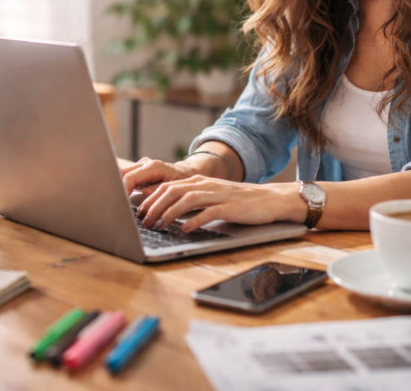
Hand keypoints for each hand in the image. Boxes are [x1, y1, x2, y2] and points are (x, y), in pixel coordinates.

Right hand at [121, 157, 207, 196]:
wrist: (187, 173)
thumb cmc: (183, 180)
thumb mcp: (175, 187)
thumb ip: (158, 190)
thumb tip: (144, 194)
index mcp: (153, 167)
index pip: (131, 177)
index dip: (123, 189)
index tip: (121, 202)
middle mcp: (144, 164)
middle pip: (121, 173)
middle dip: (117, 187)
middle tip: (116, 203)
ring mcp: (139, 167)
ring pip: (120, 174)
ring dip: (118, 187)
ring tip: (116, 202)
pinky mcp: (137, 172)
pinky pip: (125, 177)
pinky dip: (121, 186)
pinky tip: (120, 198)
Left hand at [136, 177, 307, 232]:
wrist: (269, 199)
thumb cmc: (239, 202)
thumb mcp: (212, 196)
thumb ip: (193, 201)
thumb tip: (170, 212)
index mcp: (199, 181)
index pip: (168, 186)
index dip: (152, 198)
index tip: (140, 211)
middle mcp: (206, 185)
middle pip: (173, 191)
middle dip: (155, 206)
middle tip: (144, 221)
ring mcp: (218, 195)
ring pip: (186, 200)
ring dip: (169, 214)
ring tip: (159, 226)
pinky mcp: (230, 207)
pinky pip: (208, 212)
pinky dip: (194, 221)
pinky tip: (185, 229)